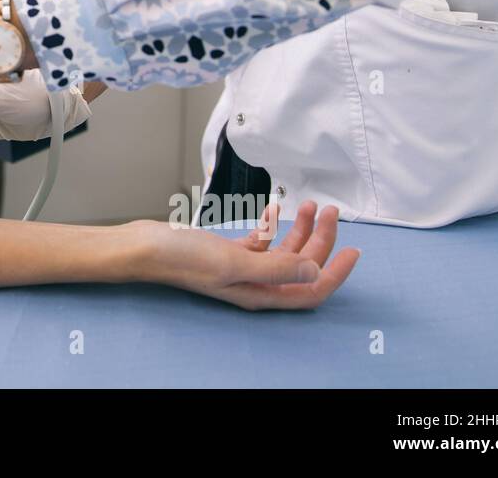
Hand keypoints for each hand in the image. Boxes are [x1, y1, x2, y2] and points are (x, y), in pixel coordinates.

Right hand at [138, 202, 360, 309]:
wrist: (143, 246)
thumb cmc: (182, 257)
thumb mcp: (233, 261)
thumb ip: (276, 265)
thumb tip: (316, 269)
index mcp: (260, 292)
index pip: (311, 289)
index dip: (336, 273)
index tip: (354, 249)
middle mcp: (255, 283)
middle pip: (302, 267)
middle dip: (321, 240)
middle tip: (330, 211)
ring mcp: (242, 268)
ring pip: (285, 253)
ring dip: (301, 231)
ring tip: (310, 206)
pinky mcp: (228, 253)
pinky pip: (262, 244)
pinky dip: (274, 228)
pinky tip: (275, 213)